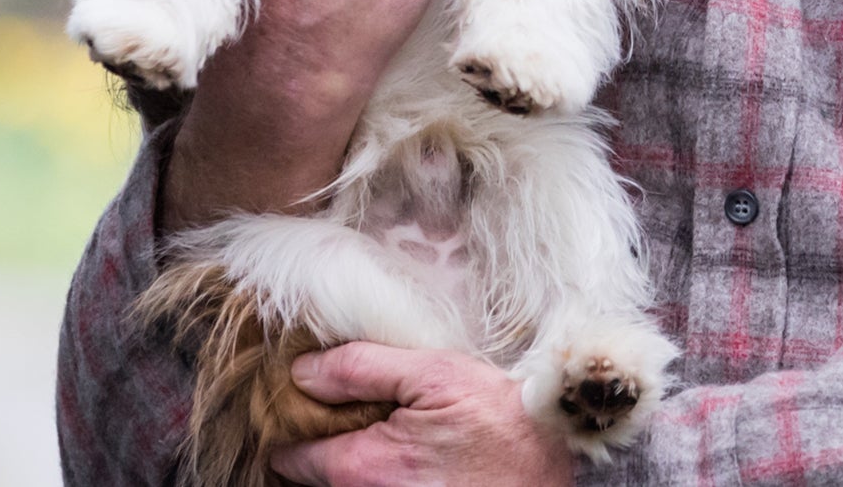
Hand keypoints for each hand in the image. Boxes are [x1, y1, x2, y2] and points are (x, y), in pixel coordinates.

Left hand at [274, 345, 574, 486]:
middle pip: (313, 475)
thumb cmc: (502, 421)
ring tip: (387, 425)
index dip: (294, 419)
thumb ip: (361, 367)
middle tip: (352, 406)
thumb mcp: (435, 374)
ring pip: (342, 484)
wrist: (552, 462)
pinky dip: (377, 470)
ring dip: (351, 455)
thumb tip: (303, 370)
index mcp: (361, 466)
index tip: (311, 397)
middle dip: (323, 438)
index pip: (289, 454)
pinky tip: (408, 450)